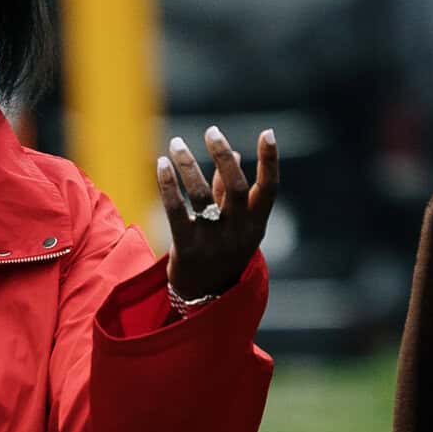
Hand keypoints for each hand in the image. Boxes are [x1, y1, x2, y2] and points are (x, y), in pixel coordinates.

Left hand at [158, 126, 279, 301]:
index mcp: (256, 226)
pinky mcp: (187, 249)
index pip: (269, 190)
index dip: (270, 162)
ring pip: (202, 196)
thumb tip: (232, 153)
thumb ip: (230, 191)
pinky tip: (161, 165)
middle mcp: (238, 233)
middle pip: (236, 188)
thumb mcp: (236, 226)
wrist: (203, 299)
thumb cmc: (222, 254)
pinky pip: (176, 212)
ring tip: (176, 144)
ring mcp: (213, 243)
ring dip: (188, 165)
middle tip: (211, 131)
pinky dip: (168, 186)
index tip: (267, 133)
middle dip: (223, 155)